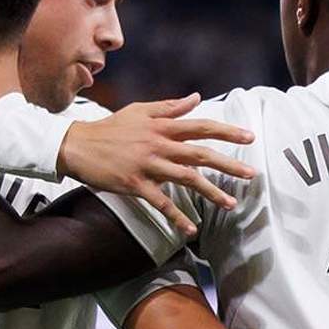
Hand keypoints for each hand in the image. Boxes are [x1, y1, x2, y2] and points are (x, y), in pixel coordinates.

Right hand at [57, 94, 255, 237]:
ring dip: (211, 192)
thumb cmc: (110, 127)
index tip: (249, 137)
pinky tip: (191, 229)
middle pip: (201, 153)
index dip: (227, 131)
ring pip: (186, 179)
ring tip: (231, 203)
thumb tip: (196, 98)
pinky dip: (176, 216)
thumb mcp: (140, 111)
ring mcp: (148, 165)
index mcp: (162, 126)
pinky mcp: (135, 184)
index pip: (201, 126)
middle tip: (251, 174)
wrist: (77, 145)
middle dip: (229, 163)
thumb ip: (170, 107)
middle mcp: (159, 144)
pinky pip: (161, 202)